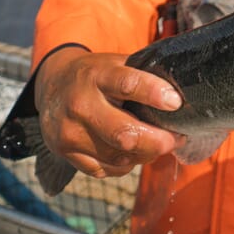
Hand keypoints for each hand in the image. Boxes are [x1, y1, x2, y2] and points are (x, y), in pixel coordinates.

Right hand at [33, 46, 183, 179]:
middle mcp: (80, 105)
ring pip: (119, 156)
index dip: (154, 94)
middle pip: (124, 134)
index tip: (175, 102)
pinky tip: (134, 152)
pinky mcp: (67, 154)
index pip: (128, 84)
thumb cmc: (96, 75)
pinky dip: (127, 164)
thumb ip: (143, 75)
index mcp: (97, 76)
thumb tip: (181, 93)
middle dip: (158, 141)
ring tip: (159, 144)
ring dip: (146, 154)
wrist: (51, 88)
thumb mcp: (115, 63)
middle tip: (176, 138)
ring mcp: (71, 133)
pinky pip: (107, 169)